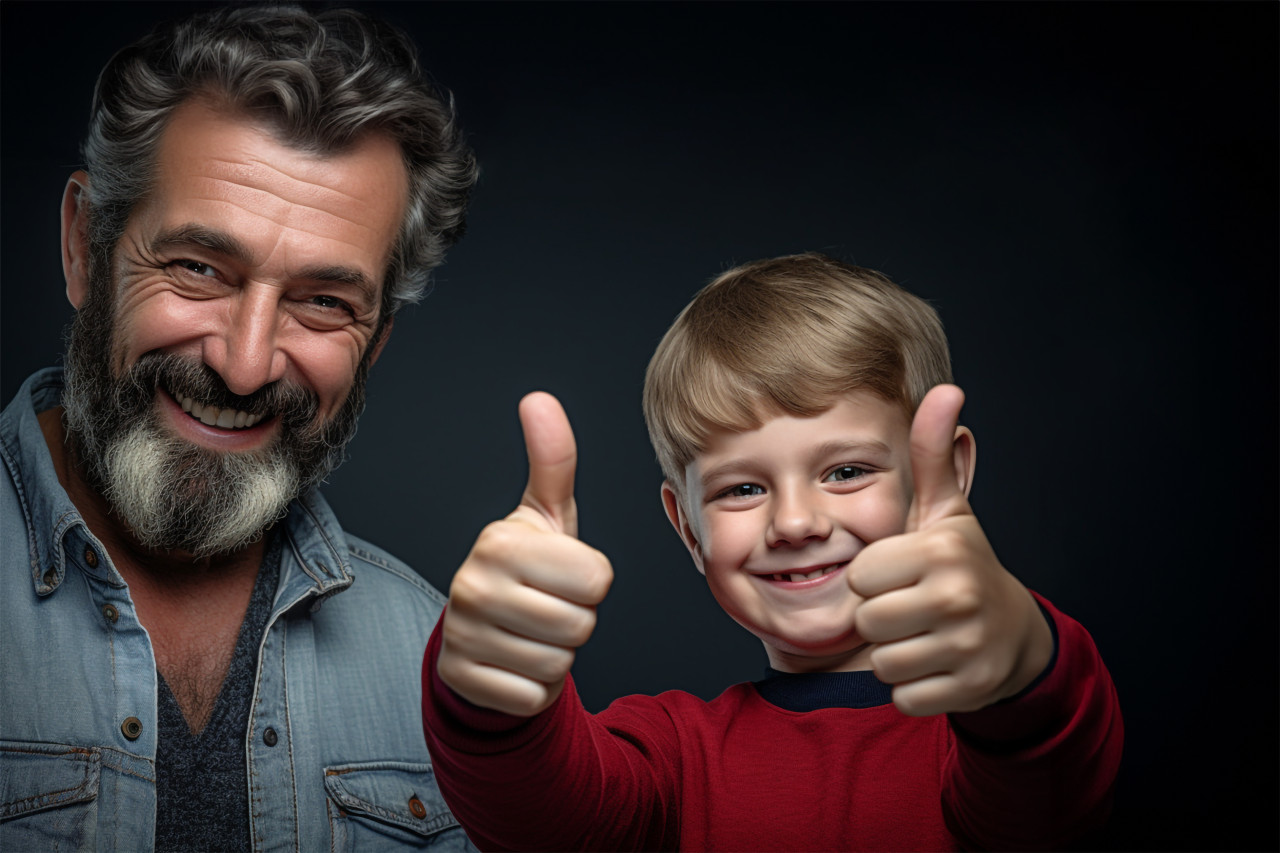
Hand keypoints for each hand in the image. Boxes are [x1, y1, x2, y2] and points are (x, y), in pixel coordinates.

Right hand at [437, 392, 613, 716]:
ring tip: (531, 633)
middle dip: (576, 621)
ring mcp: (463, 635)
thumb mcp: (545, 516)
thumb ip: (552, 460)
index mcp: (501, 542)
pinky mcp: (462, 679)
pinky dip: (533, 688)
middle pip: (582, 624)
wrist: (476, 630)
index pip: (598, 579)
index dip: (591, 583)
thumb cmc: (526, 568)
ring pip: (559, 665)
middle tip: (547, 607)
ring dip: (556, 656)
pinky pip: (533, 697)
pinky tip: (514, 662)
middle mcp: (472, 585)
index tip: (562, 576)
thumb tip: (540, 399)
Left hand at [849, 385, 1051, 715]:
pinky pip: (901, 696)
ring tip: (921, 632)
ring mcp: (965, 648)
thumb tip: (944, 389)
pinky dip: (911, 686)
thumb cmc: (959, 564)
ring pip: (882, 661)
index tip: (902, 572)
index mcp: (942, 552)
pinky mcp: (966, 691)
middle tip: (910, 605)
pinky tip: (933, 662)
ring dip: (894, 652)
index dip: (874, 576)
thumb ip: (930, 454)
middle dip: (880, 616)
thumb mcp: (945, 510)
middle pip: (867, 620)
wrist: (1012, 634)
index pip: (861, 575)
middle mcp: (957, 598)